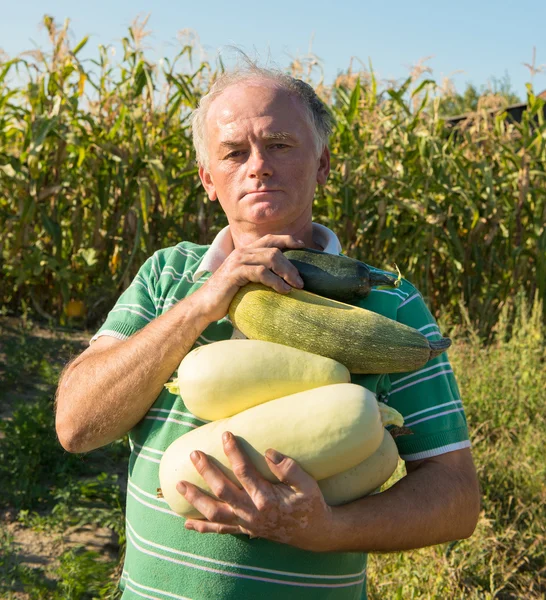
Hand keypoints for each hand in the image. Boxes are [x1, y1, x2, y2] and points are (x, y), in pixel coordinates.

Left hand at [177, 431, 335, 551]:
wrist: (314, 533)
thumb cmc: (310, 504)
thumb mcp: (307, 484)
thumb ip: (288, 468)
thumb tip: (268, 451)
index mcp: (266, 498)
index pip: (243, 471)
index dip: (233, 452)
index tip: (225, 434)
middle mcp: (252, 512)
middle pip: (222, 490)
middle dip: (206, 471)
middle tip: (194, 454)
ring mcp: (246, 523)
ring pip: (215, 512)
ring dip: (196, 498)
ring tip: (180, 485)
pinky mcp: (245, 530)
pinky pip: (220, 530)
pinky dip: (203, 528)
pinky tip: (187, 524)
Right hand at [194, 234, 304, 322]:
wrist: (204, 305)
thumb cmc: (227, 295)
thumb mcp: (244, 281)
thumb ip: (258, 275)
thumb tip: (281, 281)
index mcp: (245, 251)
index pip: (270, 239)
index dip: (288, 239)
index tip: (303, 246)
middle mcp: (242, 252)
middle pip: (274, 249)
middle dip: (291, 264)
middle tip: (301, 281)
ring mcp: (238, 261)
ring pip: (270, 258)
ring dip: (287, 272)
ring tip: (297, 286)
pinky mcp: (235, 273)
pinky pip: (261, 272)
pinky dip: (275, 281)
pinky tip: (284, 290)